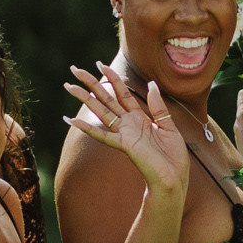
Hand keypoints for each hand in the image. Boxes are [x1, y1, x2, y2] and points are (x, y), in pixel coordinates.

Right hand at [65, 66, 188, 205]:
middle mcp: (128, 124)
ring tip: (68, 86)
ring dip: (84, 98)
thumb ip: (158, 106)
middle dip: (90, 83)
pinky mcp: (124, 145)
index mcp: (139, 118)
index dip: (112, 78)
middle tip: (74, 69)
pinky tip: (71, 120)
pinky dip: (87, 128)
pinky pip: (102, 135)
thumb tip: (151, 84)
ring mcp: (124, 134)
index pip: (121, 93)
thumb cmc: (172, 157)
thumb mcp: (169, 127)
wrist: (174, 178)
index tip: (99, 64)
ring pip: (100, 111)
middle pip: (106, 98)